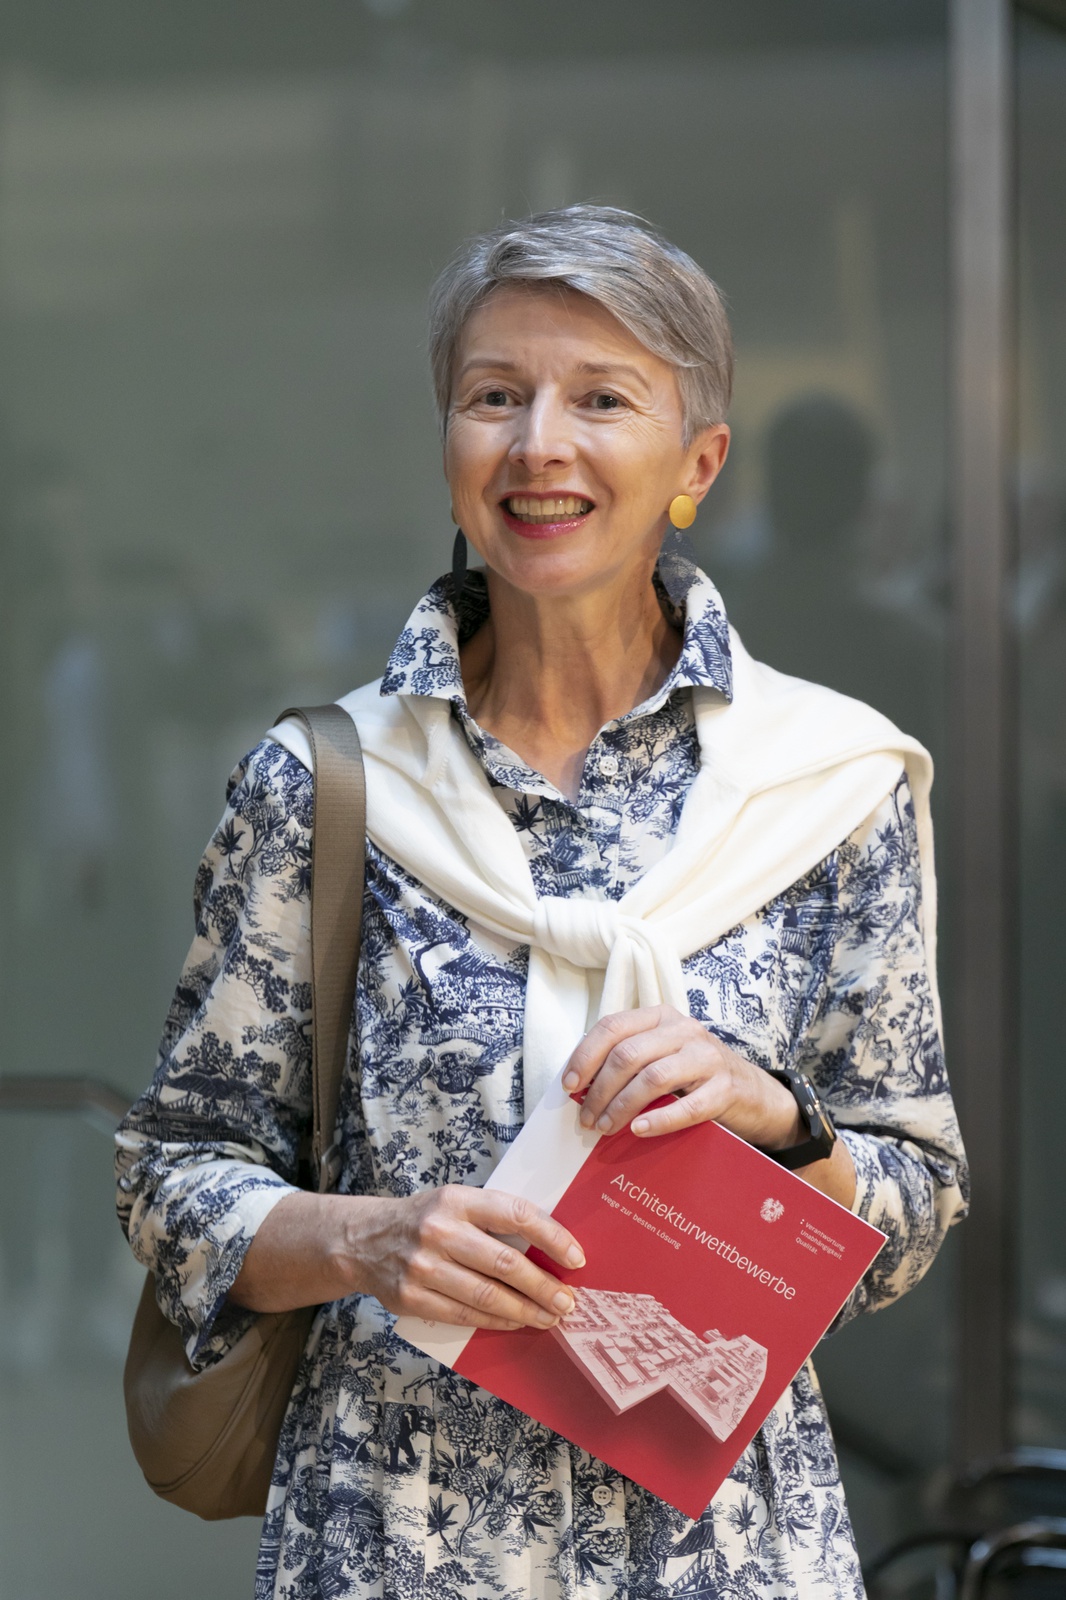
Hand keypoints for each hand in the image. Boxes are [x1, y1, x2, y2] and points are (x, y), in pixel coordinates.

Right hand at [336, 1185, 584, 1330]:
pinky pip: (465, 1314)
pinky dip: (496, 1321)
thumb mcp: (456, 1202)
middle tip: (568, 1301)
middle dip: (544, 1286)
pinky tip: (516, 1323)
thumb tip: (550, 1246)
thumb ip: (494, 1217)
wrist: (365, 1240)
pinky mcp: (412, 1298)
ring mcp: (423, 1267)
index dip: (552, 1237)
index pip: (515, 1215)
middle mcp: (439, 1230)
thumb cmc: (425, 1219)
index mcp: (457, 1200)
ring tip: (550, 1317)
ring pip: (487, 1295)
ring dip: (525, 1310)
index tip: (577, 1258)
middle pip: (505, 1263)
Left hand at [561, 1005, 802, 1147]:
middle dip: (599, 1090)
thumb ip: (628, 1060)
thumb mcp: (661, 1056)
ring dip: (621, 1107)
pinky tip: (639, 1130)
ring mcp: (707, 1057)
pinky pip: (688, 1106)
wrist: (752, 1093)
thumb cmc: (693, 1076)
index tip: (569, 1086)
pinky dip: (659, 1120)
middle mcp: (683, 1030)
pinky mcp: (725, 1088)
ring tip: (605, 1128)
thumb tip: (579, 1085)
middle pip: (628, 1054)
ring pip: (652, 1077)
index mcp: (660, 1017)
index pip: (613, 1027)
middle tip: (586, 1119)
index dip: (585, 1056)